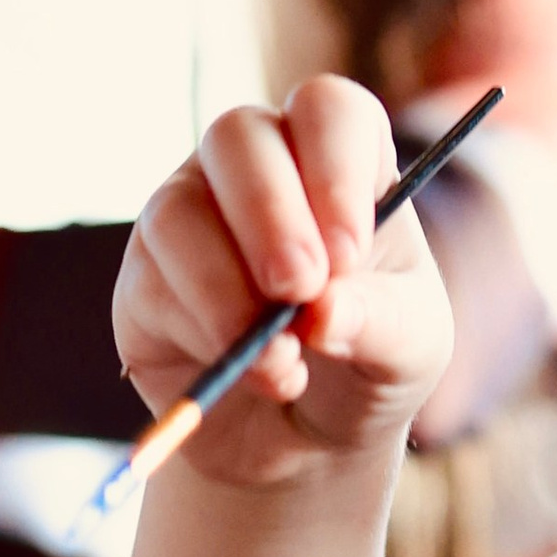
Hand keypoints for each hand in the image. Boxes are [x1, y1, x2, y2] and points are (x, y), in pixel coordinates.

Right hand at [112, 78, 453, 488]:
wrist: (307, 447)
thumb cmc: (368, 369)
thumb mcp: (410, 353)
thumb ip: (383, 323)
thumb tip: (323, 312)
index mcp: (340, 163)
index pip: (328, 109)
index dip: (334, 166)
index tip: (349, 252)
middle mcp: (258, 170)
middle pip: (237, 135)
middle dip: (268, 213)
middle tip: (300, 291)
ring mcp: (192, 215)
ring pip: (179, 208)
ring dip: (227, 289)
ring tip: (284, 365)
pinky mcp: (146, 277)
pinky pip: (153, 282)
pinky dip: (204, 332)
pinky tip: (249, 373)